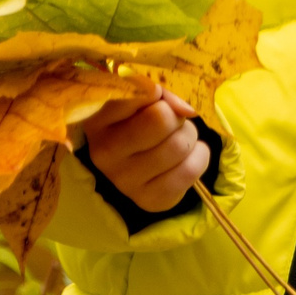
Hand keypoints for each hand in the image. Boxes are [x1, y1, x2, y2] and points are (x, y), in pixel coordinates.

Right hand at [80, 86, 207, 213]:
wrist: (138, 165)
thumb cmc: (140, 122)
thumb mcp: (144, 99)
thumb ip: (162, 95)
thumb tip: (187, 111)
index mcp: (96, 120)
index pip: (139, 94)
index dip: (156, 94)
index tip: (153, 101)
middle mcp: (103, 154)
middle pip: (162, 119)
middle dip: (176, 117)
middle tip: (171, 124)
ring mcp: (123, 181)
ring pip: (179, 145)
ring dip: (189, 137)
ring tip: (176, 140)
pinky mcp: (148, 200)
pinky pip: (190, 171)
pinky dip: (199, 158)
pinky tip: (185, 159)